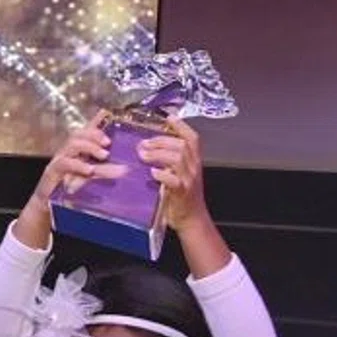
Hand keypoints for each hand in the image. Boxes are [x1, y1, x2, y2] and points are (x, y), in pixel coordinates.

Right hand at [12, 123, 122, 249]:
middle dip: (94, 134)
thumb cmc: (70, 190)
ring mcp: (59, 160)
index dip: (95, 122)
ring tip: (103, 154)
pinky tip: (89, 169)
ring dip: (88, 147)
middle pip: (78, 134)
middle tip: (108, 142)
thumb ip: (104, 169)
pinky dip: (78, 165)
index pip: (85, 131)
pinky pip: (64, 163)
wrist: (48, 205)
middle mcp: (67, 152)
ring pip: (72, 145)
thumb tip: (124, 167)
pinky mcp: (52, 171)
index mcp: (77, 151)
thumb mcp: (90, 178)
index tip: (107, 115)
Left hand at [135, 117, 208, 232]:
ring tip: (143, 155)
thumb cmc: (179, 196)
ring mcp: (189, 179)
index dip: (181, 126)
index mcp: (194, 162)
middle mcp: (194, 168)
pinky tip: (152, 173)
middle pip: (182, 145)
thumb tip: (145, 148)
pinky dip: (162, 174)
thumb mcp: (177, 174)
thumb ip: (167, 161)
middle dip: (161, 140)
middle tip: (143, 144)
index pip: (193, 138)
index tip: (169, 117)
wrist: (191, 219)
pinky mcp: (182, 192)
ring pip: (178, 158)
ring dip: (158, 154)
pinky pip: (174, 179)